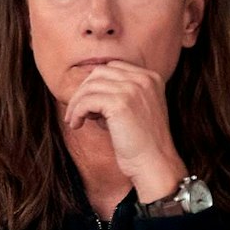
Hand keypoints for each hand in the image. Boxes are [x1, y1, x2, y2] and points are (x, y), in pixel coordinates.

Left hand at [62, 60, 186, 202]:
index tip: (89, 102)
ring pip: (89, 86)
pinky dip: (76, 112)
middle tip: (76, 111)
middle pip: (98, 73)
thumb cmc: (141, 140)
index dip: (95, 83)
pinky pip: (86, 101)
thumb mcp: (135, 108)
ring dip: (76, 103)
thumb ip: (118, 94)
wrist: (154, 162)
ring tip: (74, 120)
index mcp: (150, 77)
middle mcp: (144, 79)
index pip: (112, 67)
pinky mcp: (120, 104)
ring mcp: (133, 89)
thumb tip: (85, 89)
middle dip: (83, 91)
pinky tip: (77, 125)